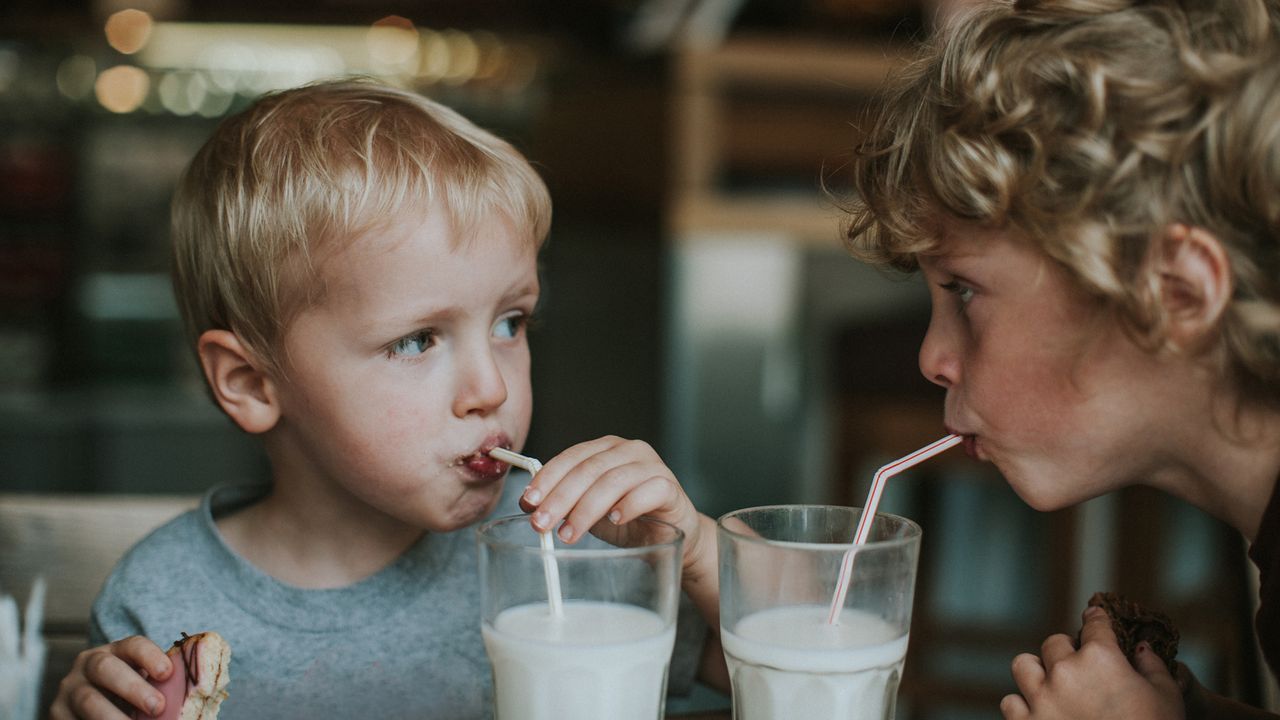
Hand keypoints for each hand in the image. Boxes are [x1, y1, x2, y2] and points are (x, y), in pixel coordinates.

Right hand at [50, 636, 171, 719]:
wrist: (93, 710)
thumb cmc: (130, 696)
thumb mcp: (143, 685)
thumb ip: (165, 686)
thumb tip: (204, 693)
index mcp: (115, 651)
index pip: (133, 645)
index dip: (150, 656)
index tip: (168, 673)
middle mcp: (88, 665)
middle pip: (106, 668)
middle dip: (133, 687)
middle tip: (157, 707)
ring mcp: (69, 691)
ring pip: (89, 700)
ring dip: (113, 717)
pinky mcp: (57, 714)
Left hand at [522, 435, 727, 690]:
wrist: (674, 534)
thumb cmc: (630, 518)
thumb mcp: (591, 508)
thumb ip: (566, 501)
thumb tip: (529, 504)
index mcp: (606, 449)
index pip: (571, 457)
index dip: (547, 479)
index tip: (528, 502)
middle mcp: (629, 450)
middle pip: (588, 469)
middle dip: (560, 498)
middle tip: (541, 524)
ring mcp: (652, 466)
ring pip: (614, 480)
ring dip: (586, 509)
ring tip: (569, 533)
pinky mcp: (671, 487)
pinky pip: (649, 490)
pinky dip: (628, 505)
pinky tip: (615, 520)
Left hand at [1001, 606, 1184, 719]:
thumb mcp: (1167, 697)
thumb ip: (1152, 666)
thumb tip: (1141, 647)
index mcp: (1101, 657)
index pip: (1094, 623)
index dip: (1095, 618)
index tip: (1093, 617)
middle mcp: (1065, 671)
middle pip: (1054, 643)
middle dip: (1067, 651)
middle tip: (1079, 666)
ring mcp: (1042, 698)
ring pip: (1023, 666)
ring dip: (1036, 672)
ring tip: (1050, 684)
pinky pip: (1010, 702)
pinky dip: (1023, 706)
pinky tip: (1038, 711)